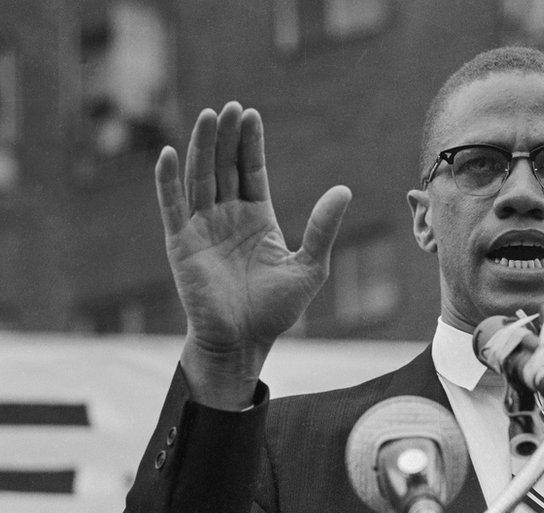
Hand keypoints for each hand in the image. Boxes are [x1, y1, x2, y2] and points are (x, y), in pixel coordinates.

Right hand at [155, 102, 350, 408]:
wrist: (244, 342)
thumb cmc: (276, 310)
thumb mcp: (309, 266)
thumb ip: (322, 228)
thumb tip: (344, 190)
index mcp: (256, 218)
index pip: (251, 171)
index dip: (250, 144)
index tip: (251, 114)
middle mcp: (227, 217)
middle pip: (224, 167)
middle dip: (226, 137)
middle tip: (230, 106)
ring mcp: (202, 228)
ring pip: (200, 179)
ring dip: (201, 147)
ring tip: (208, 116)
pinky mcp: (182, 244)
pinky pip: (172, 206)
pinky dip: (168, 180)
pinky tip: (169, 153)